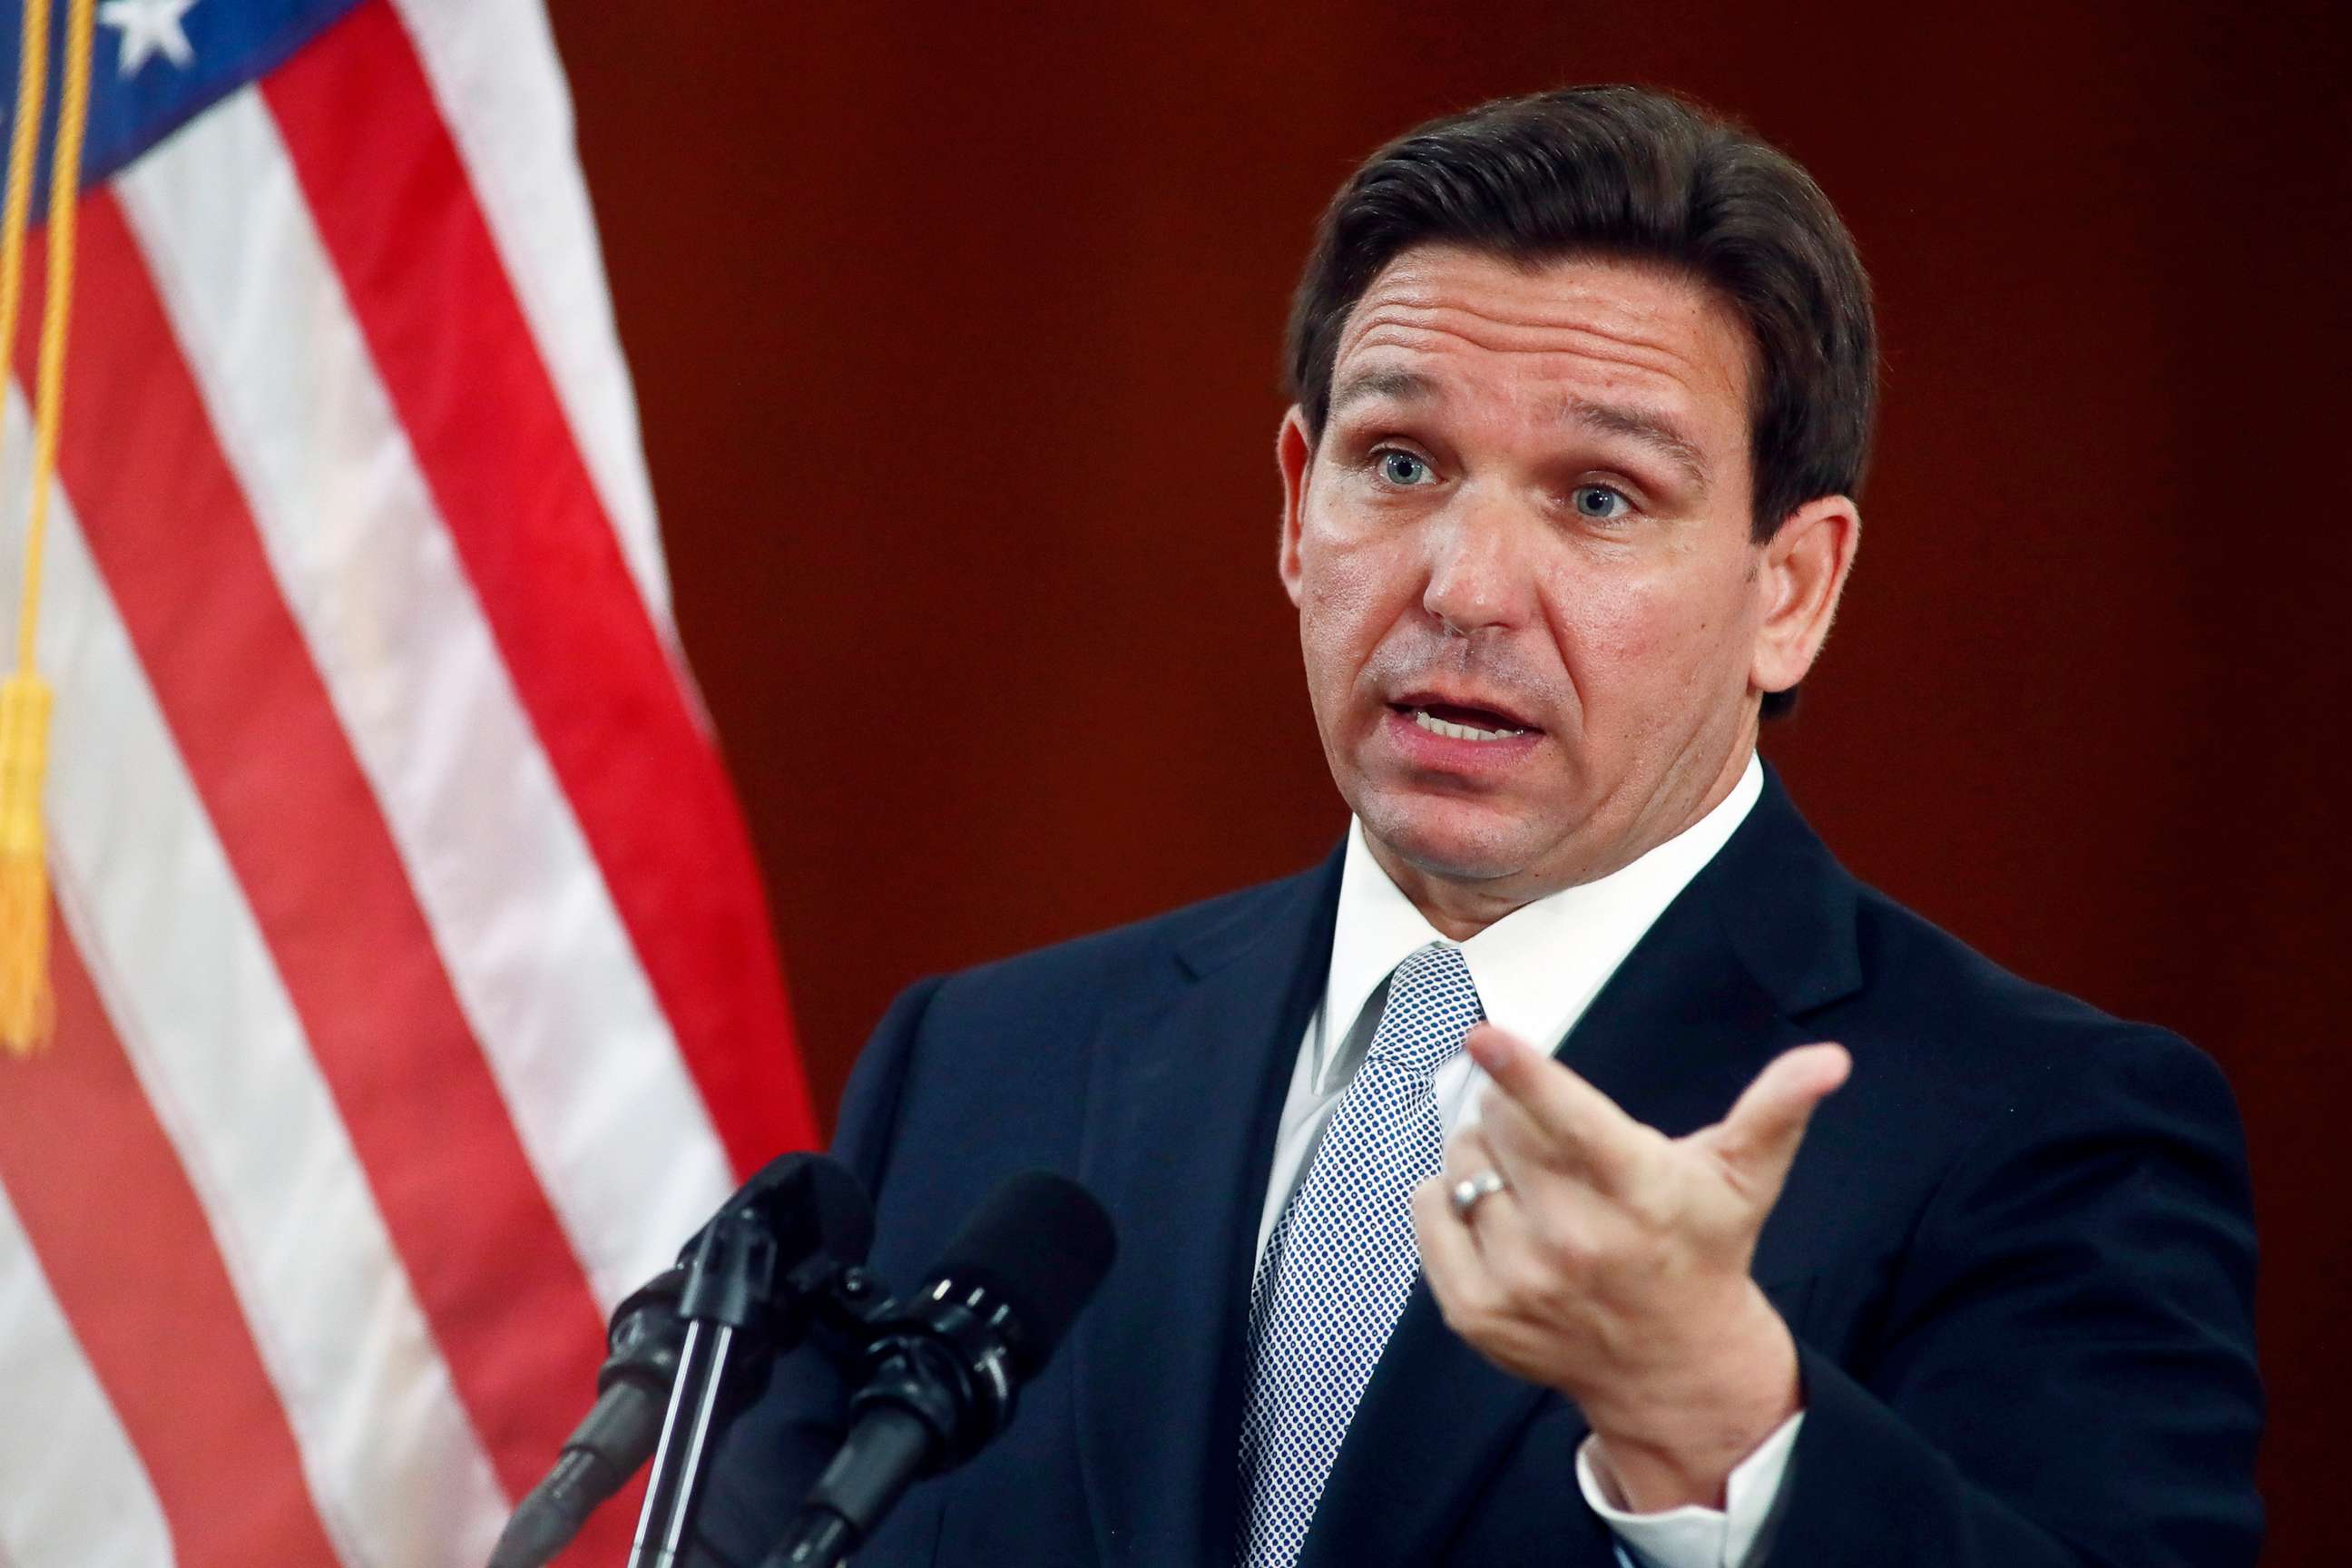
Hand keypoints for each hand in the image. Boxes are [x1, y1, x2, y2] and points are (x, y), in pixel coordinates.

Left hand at [1411, 1025, 1849, 1510]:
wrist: (1673, 1369)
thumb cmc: (1702, 1251)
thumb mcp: (1743, 1178)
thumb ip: (1777, 1109)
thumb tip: (1829, 1059)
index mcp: (1637, 1193)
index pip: (1570, 1122)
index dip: (1523, 1073)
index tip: (1483, 1034)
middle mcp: (1574, 1241)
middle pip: (1498, 1126)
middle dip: (1514, 1112)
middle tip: (1551, 1139)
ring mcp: (1519, 1281)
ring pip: (1461, 1164)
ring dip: (1483, 1156)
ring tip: (1533, 1183)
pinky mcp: (1476, 1311)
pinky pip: (1429, 1211)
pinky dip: (1448, 1197)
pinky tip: (1494, 1211)